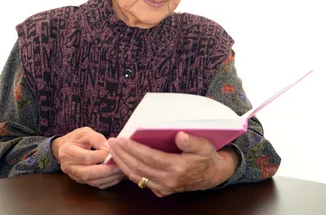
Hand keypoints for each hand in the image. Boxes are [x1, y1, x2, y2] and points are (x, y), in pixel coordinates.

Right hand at [52, 127, 124, 188]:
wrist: (66, 148)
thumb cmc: (76, 138)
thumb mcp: (85, 132)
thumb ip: (96, 139)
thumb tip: (108, 148)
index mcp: (67, 152)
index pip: (85, 157)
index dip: (100, 155)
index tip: (111, 151)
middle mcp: (69, 167)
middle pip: (88, 173)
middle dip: (106, 170)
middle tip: (120, 165)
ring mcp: (75, 176)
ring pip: (93, 182)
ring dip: (109, 177)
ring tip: (121, 170)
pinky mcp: (82, 181)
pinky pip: (96, 185)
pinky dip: (108, 181)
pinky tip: (117, 175)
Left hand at [108, 132, 237, 196]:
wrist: (213, 175)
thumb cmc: (207, 158)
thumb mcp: (205, 146)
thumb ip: (192, 141)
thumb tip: (179, 135)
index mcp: (177, 168)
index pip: (148, 157)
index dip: (133, 148)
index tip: (121, 139)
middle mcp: (168, 180)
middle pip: (138, 168)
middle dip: (122, 155)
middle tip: (111, 143)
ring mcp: (164, 188)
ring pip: (137, 177)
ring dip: (122, 164)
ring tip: (113, 151)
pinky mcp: (162, 190)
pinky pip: (142, 182)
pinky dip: (129, 172)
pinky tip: (123, 163)